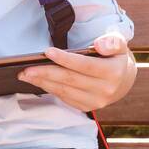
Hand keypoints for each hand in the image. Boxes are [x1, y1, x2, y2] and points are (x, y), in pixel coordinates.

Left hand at [18, 33, 135, 111]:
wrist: (123, 80)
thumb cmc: (115, 57)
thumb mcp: (119, 44)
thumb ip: (113, 41)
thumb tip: (100, 44)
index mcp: (113, 73)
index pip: (85, 66)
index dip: (65, 59)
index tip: (47, 52)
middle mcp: (105, 90)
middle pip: (70, 80)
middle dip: (46, 73)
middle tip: (25, 69)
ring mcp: (95, 101)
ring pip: (64, 91)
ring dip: (42, 83)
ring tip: (24, 75)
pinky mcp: (86, 107)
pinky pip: (63, 98)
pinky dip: (48, 89)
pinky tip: (36, 81)